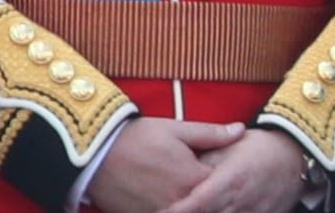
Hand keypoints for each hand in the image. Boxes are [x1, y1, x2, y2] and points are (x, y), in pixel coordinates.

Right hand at [87, 119, 244, 212]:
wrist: (93, 155)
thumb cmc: (137, 138)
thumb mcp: (177, 129)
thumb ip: (212, 134)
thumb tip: (241, 130)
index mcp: (192, 179)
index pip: (223, 188)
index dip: (228, 182)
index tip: (234, 176)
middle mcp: (179, 203)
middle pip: (207, 205)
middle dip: (213, 198)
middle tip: (214, 188)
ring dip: (193, 205)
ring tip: (186, 190)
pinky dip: (173, 210)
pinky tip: (173, 199)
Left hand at [159, 128, 308, 212]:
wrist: (295, 153)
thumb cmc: (258, 147)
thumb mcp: (229, 147)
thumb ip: (202, 161)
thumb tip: (176, 174)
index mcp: (228, 182)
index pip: (193, 205)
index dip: (174, 210)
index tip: (160, 209)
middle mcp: (239, 203)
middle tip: (170, 208)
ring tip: (193, 208)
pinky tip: (219, 211)